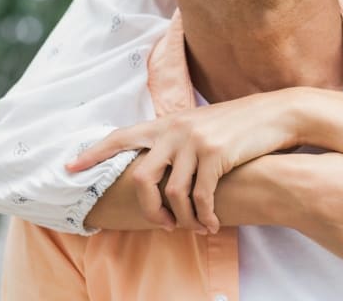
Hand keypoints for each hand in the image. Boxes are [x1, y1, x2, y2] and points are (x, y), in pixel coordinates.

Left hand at [66, 88, 300, 231]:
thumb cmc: (237, 124)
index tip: (68, 168)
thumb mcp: (201, 125)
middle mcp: (175, 129)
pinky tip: (212, 224)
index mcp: (168, 122)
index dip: (93, 153)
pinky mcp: (215, 154)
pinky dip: (204, 217)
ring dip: (181, 218)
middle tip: (164, 224)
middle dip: (149, 210)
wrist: (274, 114)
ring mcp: (195, 141)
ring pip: (173, 193)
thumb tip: (159, 163)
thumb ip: (177, 139)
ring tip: (193, 227)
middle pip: (143, 178)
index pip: (121, 136)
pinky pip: (201, 197)